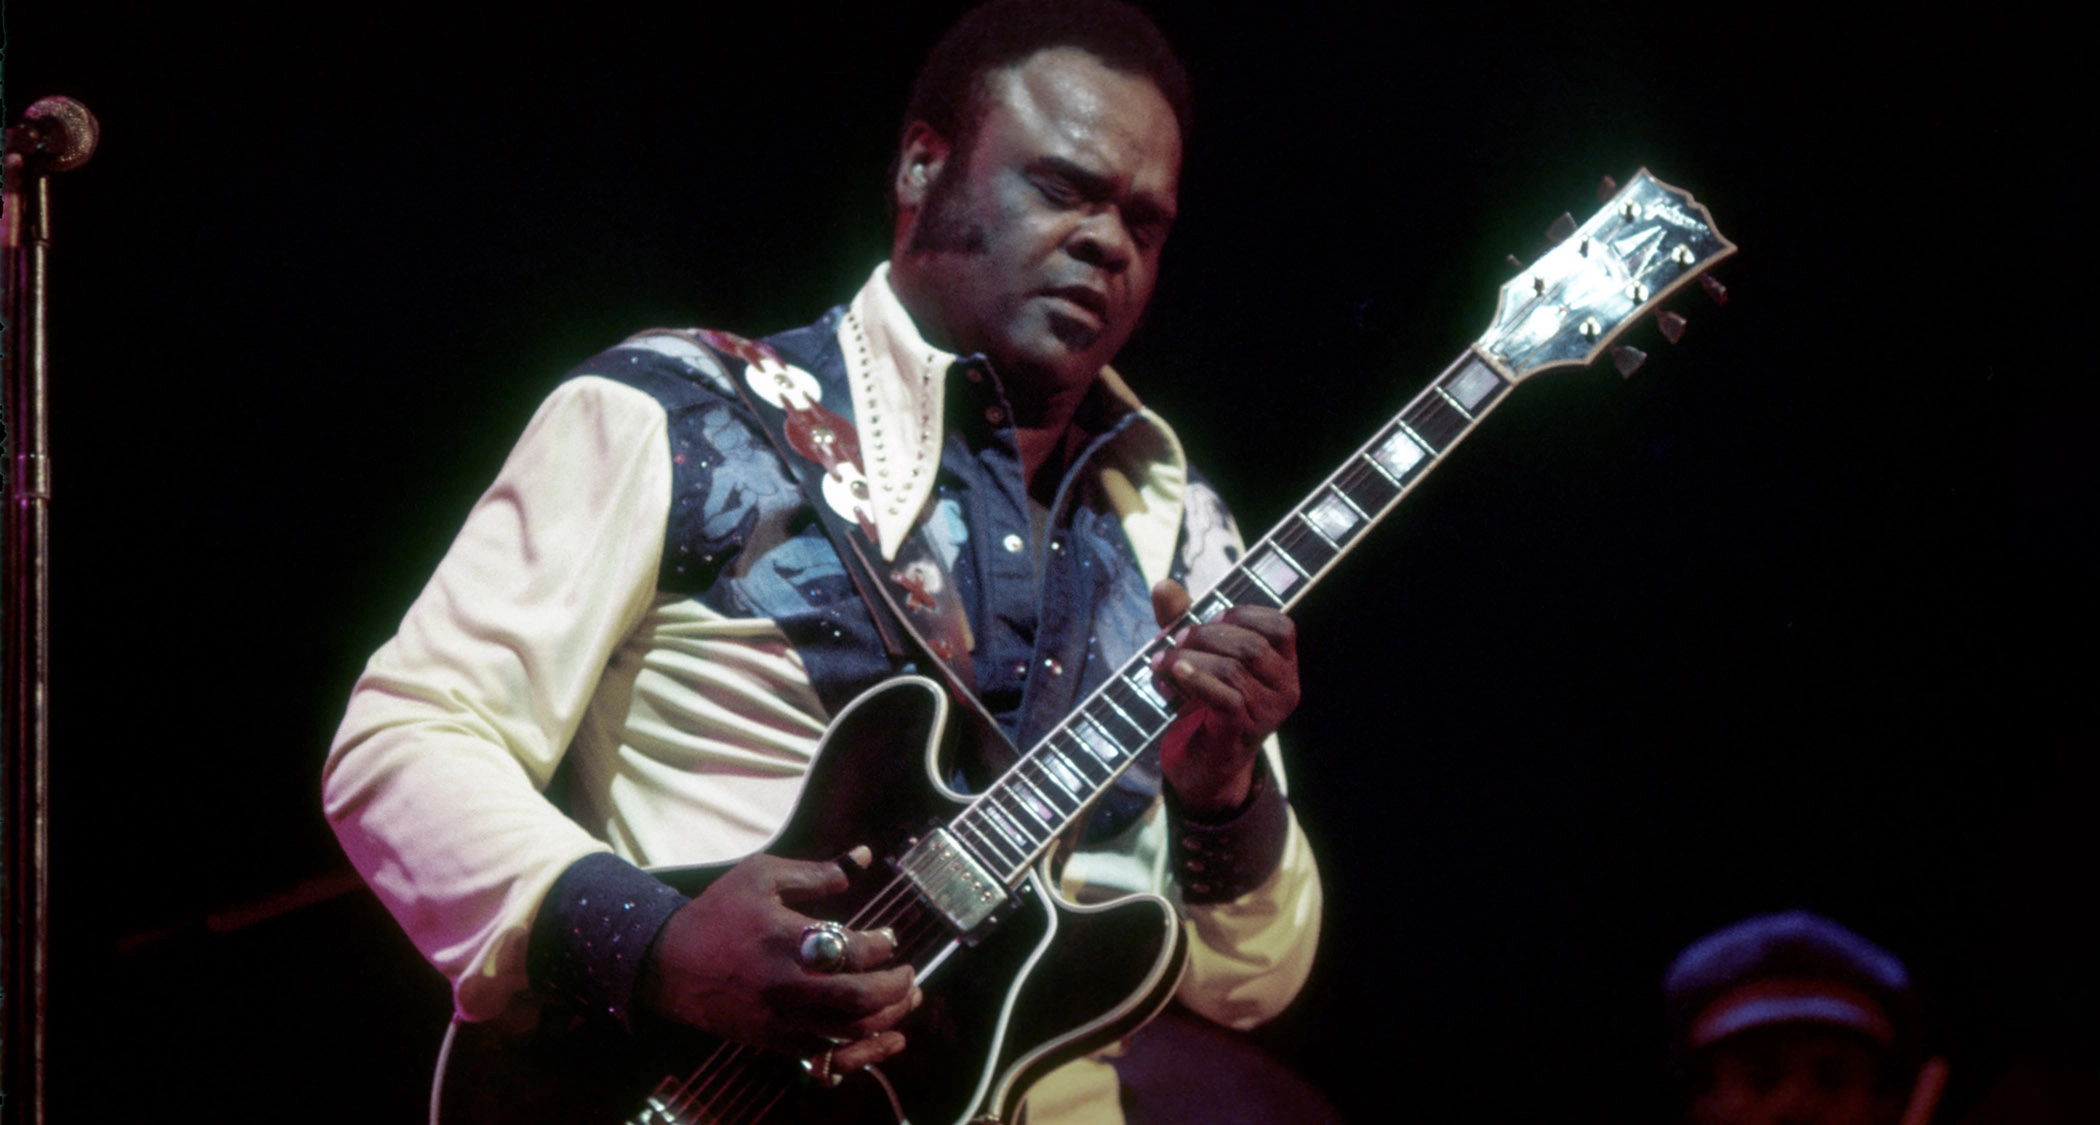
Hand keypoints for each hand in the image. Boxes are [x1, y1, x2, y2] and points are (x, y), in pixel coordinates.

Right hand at [636, 848, 917, 1073]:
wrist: (668, 963)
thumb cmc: (718, 913)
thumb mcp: (762, 875)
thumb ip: (817, 871)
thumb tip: (864, 857)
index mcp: (786, 939)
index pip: (853, 948)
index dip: (881, 944)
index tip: (889, 937)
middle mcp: (786, 984)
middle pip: (860, 997)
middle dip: (895, 987)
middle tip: (909, 974)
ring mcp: (780, 1018)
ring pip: (849, 1031)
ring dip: (886, 1017)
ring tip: (905, 1000)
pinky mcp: (773, 1041)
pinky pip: (827, 1054)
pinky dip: (860, 1046)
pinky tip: (879, 1032)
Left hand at [1149, 580, 1300, 815]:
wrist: (1201, 765)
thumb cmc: (1203, 703)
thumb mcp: (1195, 656)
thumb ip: (1182, 620)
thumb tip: (1163, 584)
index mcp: (1284, 667)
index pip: (1281, 627)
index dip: (1244, 615)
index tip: (1211, 619)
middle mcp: (1285, 690)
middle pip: (1252, 646)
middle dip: (1205, 635)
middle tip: (1174, 640)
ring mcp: (1266, 715)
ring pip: (1233, 670)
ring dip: (1190, 658)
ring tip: (1163, 662)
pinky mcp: (1241, 734)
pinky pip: (1226, 699)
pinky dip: (1196, 680)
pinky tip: (1173, 672)